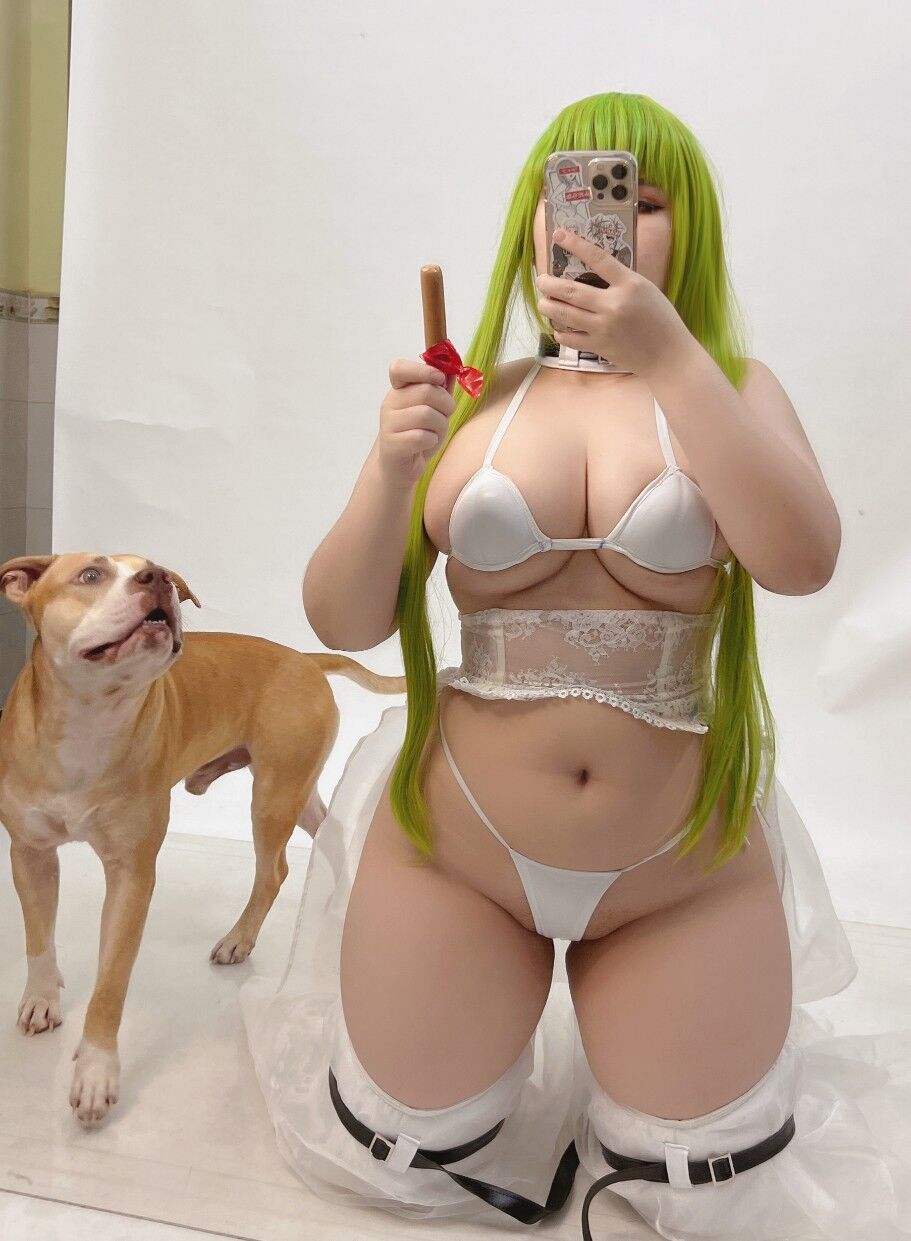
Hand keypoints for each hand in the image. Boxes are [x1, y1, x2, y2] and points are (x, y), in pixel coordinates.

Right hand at [376, 357, 455, 489]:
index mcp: (399, 390)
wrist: (400, 467)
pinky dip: (432, 441)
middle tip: (445, 415)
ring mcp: (388, 423)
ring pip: (426, 414)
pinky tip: (426, 445)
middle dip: (446, 404)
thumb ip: (440, 389)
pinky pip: (421, 437)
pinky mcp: (391, 444)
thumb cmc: (418, 435)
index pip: (399, 368)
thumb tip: (452, 370)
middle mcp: (390, 403)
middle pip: (426, 391)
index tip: (439, 378)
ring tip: (435, 432)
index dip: (423, 370)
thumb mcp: (433, 409)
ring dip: (440, 425)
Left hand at [535, 228, 694, 377]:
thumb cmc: (661, 319)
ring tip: (543, 302)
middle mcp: (613, 305)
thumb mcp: (646, 290)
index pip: (598, 258)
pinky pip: (571, 338)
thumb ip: (622, 281)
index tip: (559, 235)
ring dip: (548, 307)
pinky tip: (558, 327)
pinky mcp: (599, 346)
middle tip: (540, 280)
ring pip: (565, 314)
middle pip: (571, 291)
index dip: (576, 244)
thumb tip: (595, 272)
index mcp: (629, 285)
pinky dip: (561, 332)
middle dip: (549, 284)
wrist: (668, 354)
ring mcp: (604, 327)